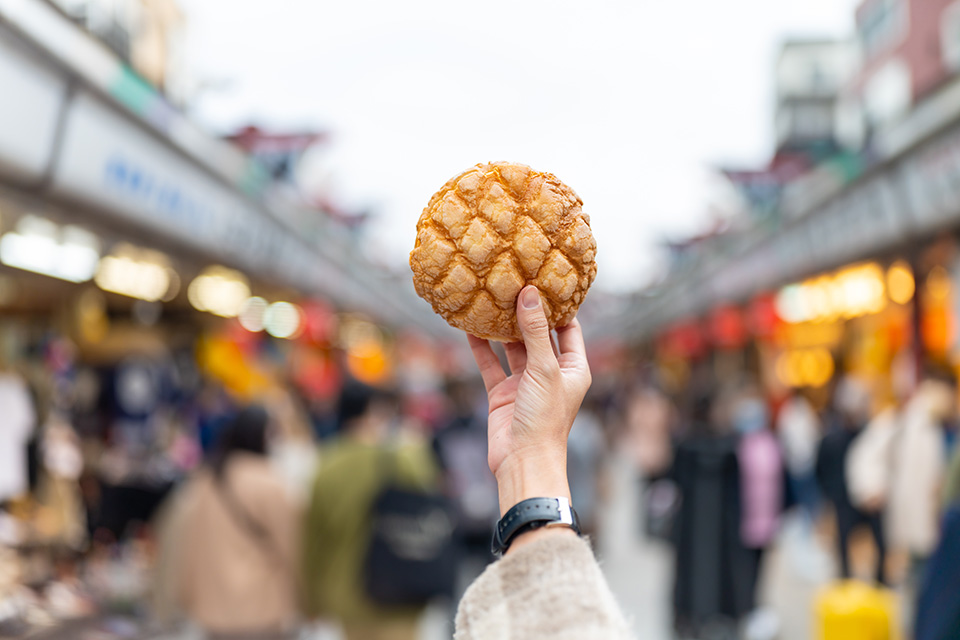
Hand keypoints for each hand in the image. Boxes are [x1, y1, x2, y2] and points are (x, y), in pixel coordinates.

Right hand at [468, 285, 591, 519]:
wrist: (523, 461)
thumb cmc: (545, 419)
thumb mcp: (543, 369)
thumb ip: (534, 331)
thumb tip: (529, 294)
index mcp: (573, 368)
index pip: (568, 329)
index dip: (558, 306)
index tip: (545, 281)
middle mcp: (551, 373)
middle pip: (538, 335)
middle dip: (526, 312)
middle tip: (513, 283)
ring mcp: (525, 382)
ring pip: (512, 348)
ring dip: (502, 328)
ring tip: (491, 299)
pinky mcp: (503, 393)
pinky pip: (491, 365)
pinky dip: (481, 348)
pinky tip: (470, 328)